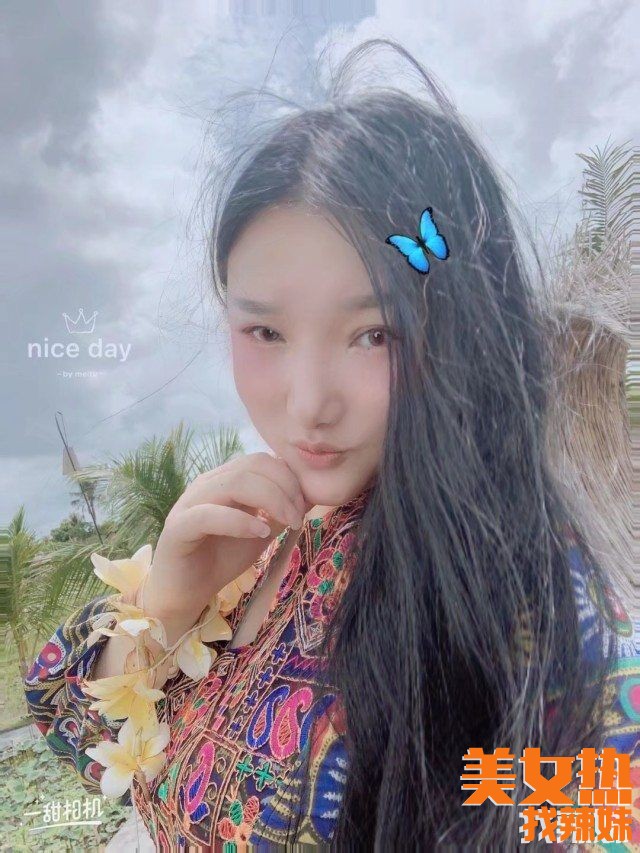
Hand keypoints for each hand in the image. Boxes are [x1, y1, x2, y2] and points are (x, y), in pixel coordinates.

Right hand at [142, 453, 313, 623]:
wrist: (187, 592)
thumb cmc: (222, 559)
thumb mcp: (260, 533)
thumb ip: (279, 513)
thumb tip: (310, 495)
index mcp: (225, 480)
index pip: (261, 461)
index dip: (289, 478)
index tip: (305, 505)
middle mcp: (207, 484)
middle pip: (252, 466)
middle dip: (285, 487)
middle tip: (298, 516)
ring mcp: (189, 502)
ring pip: (234, 482)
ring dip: (270, 500)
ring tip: (288, 523)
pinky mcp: (178, 527)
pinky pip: (209, 514)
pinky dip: (240, 521)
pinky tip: (260, 532)